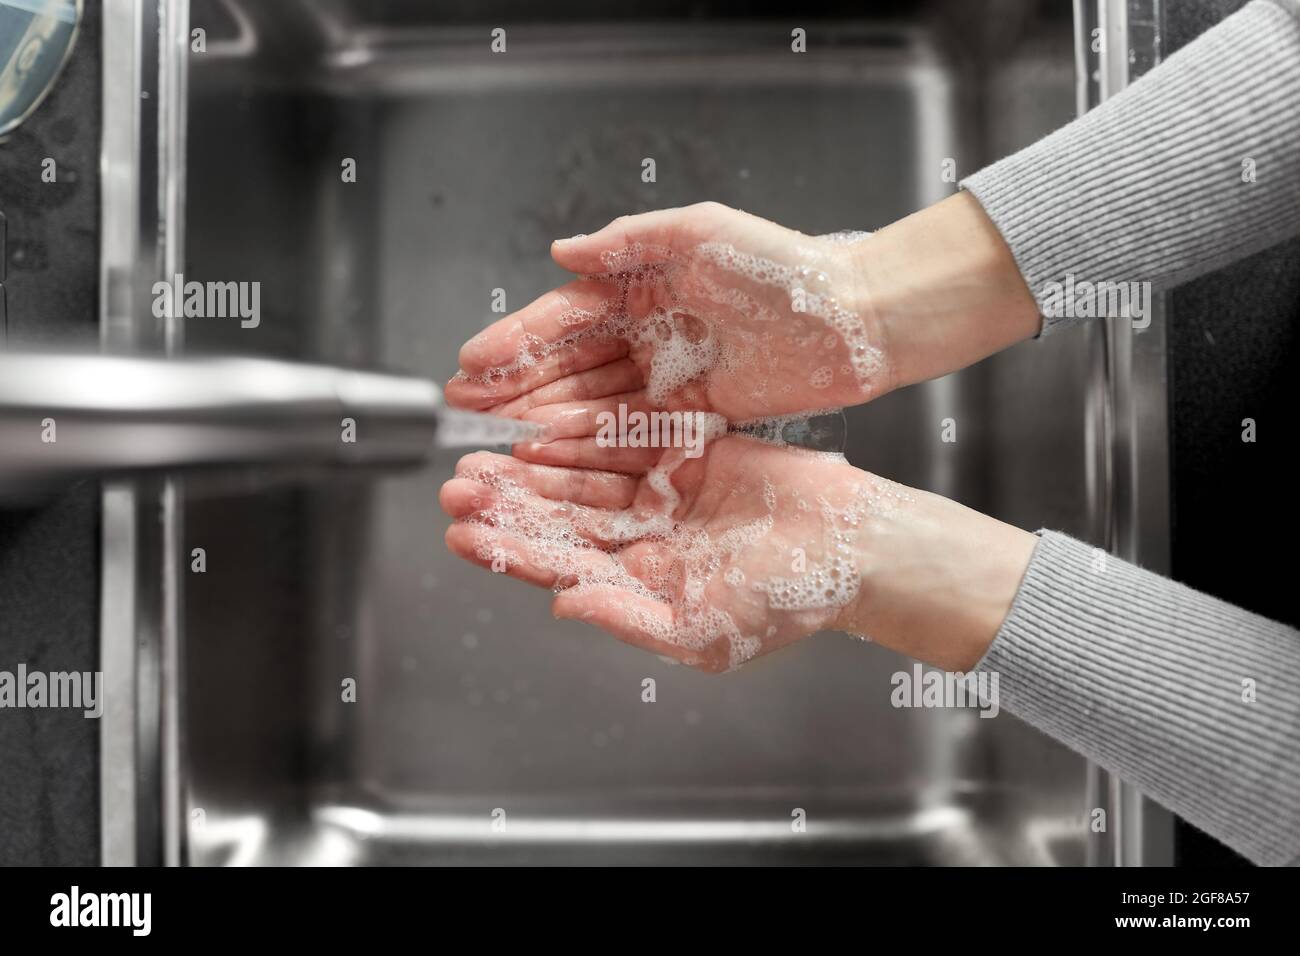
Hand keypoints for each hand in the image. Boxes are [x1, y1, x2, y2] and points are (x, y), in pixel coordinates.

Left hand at [440, 438, 1035, 672]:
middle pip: (559, 521)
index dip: (507, 551)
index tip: (462, 535)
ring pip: (581, 482)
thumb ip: (630, 619)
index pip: (559, 569)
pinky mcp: (685, 457)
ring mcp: (662, 499)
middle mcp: (642, 544)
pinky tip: (540, 433)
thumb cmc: (788, 601)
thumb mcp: (706, 630)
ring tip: (482, 457)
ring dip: (532, 470)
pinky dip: (582, 440)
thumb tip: (562, 606)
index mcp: (641, 588)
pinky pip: (623, 445)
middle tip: (457, 486)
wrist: (851, 545)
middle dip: (506, 505)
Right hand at [444, 194, 1041, 435]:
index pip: (565, 315)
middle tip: (464, 411)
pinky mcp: (695, 413)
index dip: (516, 340)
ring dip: (544, 419)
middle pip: (569, 363)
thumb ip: (627, 242)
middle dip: (515, 387)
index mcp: (643, 281)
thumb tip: (561, 251)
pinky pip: (633, 430)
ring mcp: (668, 373)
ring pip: (594, 401)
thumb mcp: (700, 233)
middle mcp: (648, 329)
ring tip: (496, 439)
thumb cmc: (784, 265)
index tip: (470, 362)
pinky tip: (555, 453)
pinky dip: (594, 442)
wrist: (854, 320)